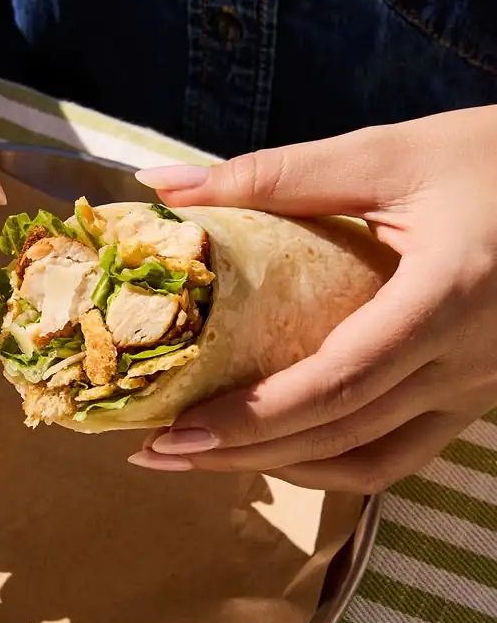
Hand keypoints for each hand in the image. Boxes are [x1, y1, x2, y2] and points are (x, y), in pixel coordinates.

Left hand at [128, 107, 496, 491]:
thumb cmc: (496, 159)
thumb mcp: (389, 155)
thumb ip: (274, 175)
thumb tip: (163, 188)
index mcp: (446, 300)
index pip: (337, 383)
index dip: (253, 418)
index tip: (178, 430)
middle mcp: (467, 363)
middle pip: (342, 434)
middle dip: (243, 454)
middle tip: (159, 453)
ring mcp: (478, 389)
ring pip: (374, 460)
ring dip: (285, 467)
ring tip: (207, 457)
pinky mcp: (477, 393)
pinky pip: (402, 450)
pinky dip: (336, 459)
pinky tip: (282, 445)